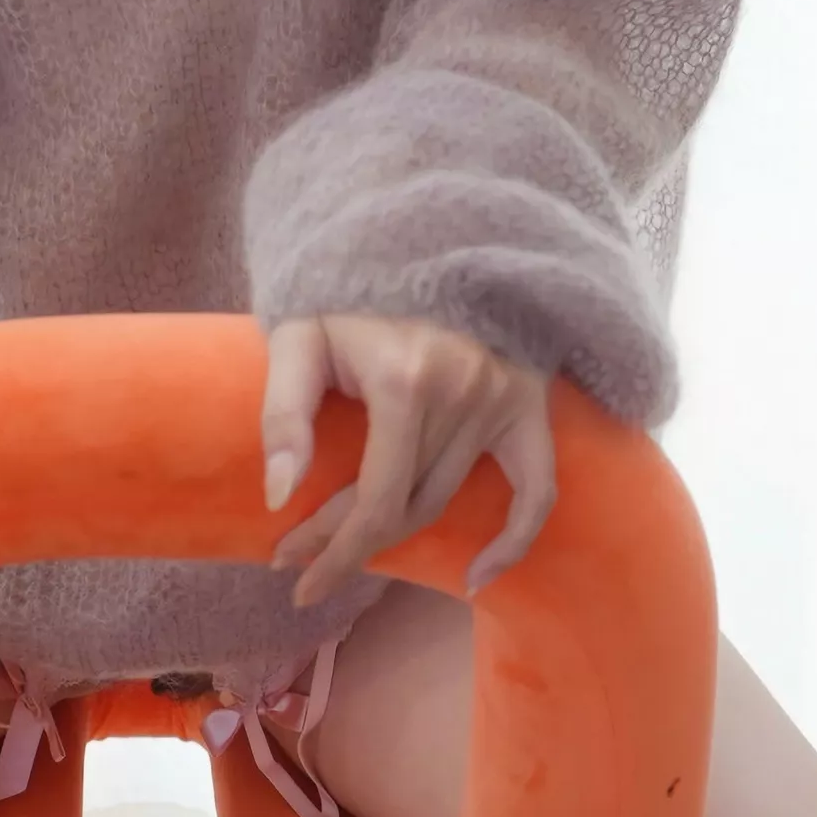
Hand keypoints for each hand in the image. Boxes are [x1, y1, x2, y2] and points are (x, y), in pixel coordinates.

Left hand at [260, 313, 556, 609]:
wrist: (415, 237)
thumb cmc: (346, 290)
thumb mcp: (297, 336)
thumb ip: (284, 414)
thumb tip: (278, 498)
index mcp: (405, 382)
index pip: (375, 500)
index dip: (332, 548)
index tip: (288, 571)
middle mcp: (463, 395)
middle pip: (407, 506)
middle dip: (349, 545)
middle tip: (301, 563)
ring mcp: (503, 399)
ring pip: (449, 500)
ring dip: (399, 539)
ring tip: (349, 554)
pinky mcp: (528, 401)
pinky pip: (538, 488)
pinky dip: (513, 540)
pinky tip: (478, 578)